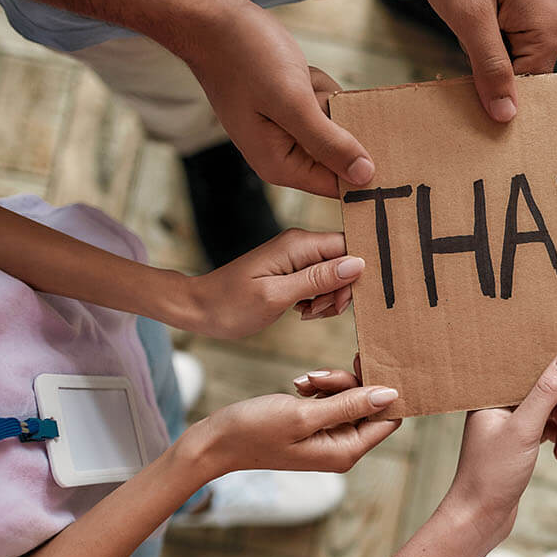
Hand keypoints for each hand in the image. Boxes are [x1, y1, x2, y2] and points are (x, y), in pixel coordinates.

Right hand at [179, 0, 372, 196]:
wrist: (210, 19)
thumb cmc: (244, 58)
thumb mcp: (292, 102)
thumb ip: (329, 142)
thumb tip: (365, 176)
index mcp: (281, 165)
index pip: (338, 185)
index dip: (362, 166)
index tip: (371, 137)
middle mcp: (282, 154)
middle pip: (339, 149)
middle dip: (333, 115)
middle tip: (307, 92)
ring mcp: (283, 131)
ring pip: (333, 121)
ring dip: (323, 93)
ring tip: (295, 77)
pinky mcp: (286, 109)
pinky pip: (321, 102)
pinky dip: (313, 82)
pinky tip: (292, 70)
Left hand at [184, 229, 364, 338]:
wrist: (199, 308)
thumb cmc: (230, 304)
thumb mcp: (276, 296)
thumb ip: (318, 279)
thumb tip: (357, 264)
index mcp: (298, 244)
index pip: (349, 246)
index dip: (355, 274)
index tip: (340, 300)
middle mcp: (301, 245)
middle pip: (346, 262)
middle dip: (341, 291)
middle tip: (317, 311)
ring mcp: (297, 257)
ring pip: (337, 275)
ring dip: (330, 299)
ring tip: (305, 312)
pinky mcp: (294, 270)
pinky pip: (323, 282)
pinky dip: (319, 301)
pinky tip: (302, 310)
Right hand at [189, 384, 398, 476]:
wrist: (216, 441)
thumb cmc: (255, 431)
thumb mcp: (304, 414)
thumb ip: (349, 404)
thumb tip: (390, 395)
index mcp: (346, 451)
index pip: (388, 419)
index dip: (383, 391)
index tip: (364, 363)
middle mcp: (342, 447)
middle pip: (369, 405)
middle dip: (347, 383)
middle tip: (317, 377)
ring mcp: (328, 437)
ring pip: (349, 397)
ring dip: (329, 382)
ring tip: (302, 381)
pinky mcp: (315, 426)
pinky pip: (331, 399)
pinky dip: (317, 387)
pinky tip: (297, 386)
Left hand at [295, 354, 556, 460]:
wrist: (478, 517)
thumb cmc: (491, 474)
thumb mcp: (524, 429)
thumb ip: (547, 391)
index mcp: (493, 392)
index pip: (538, 371)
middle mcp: (501, 403)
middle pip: (550, 391)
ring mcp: (511, 423)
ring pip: (554, 412)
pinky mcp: (520, 442)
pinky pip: (550, 429)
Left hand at [413, 0, 556, 122]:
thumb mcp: (469, 15)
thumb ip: (489, 67)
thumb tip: (507, 116)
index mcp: (547, 28)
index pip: (531, 89)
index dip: (501, 102)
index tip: (472, 118)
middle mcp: (547, 23)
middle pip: (521, 78)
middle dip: (490, 84)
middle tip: (459, 95)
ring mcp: (530, 14)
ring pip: (506, 61)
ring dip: (480, 65)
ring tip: (458, 58)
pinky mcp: (512, 6)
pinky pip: (499, 43)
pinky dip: (478, 47)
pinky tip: (461, 39)